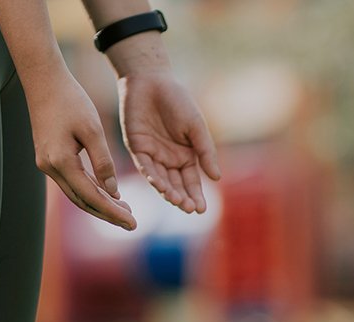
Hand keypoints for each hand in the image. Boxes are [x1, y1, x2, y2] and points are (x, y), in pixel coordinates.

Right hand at [26, 65, 136, 229]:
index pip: (91, 197)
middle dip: (107, 214)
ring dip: (100, 205)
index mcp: (61, 162)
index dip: (113, 213)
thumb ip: (104, 162)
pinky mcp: (49, 159)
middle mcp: (50, 168)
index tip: (133, 224)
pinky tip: (107, 192)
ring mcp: (47, 165)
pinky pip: (72, 182)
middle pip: (83, 202)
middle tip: (132, 224)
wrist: (43, 80)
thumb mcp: (93, 129)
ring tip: (124, 211)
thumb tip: (113, 192)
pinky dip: (90, 190)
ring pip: (77, 194)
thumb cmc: (70, 99)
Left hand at [118, 72, 219, 213]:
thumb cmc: (177, 100)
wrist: (151, 80)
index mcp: (186, 156)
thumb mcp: (196, 127)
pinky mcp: (137, 149)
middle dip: (182, 198)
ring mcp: (153, 156)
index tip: (201, 209)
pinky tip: (159, 184)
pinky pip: (145, 167)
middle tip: (188, 207)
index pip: (192, 182)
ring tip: (176, 200)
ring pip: (161, 180)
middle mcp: (169, 160)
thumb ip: (205, 152)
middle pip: (176, 185)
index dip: (196, 196)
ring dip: (168, 191)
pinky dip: (152, 176)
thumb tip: (216, 177)